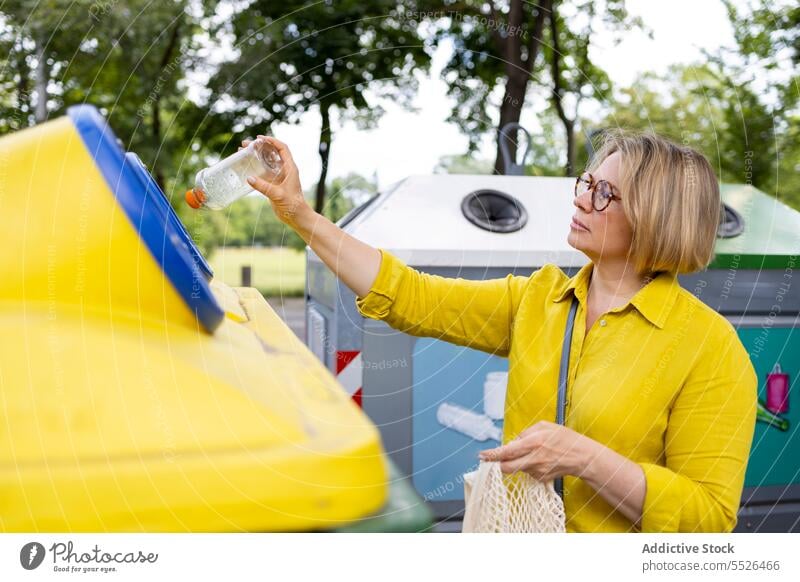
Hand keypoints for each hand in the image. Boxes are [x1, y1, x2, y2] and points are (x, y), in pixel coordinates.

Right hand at [242, 135, 311, 227]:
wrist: (296, 216)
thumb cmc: (292, 205)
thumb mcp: (277, 195)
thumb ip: (263, 187)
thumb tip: (249, 178)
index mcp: (290, 168)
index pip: (282, 148)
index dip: (272, 141)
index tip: (260, 138)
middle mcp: (285, 170)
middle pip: (272, 153)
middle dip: (260, 147)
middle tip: (246, 144)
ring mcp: (279, 176)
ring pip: (266, 161)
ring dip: (256, 156)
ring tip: (243, 152)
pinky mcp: (274, 183)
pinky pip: (263, 172)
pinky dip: (255, 167)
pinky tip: (246, 166)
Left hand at [478, 420, 597, 480]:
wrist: (582, 457)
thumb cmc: (564, 438)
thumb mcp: (544, 426)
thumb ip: (526, 432)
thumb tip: (513, 442)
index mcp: (533, 443)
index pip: (507, 452)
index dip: (492, 455)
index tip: (482, 456)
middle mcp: (534, 459)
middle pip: (507, 468)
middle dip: (496, 465)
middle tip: (489, 460)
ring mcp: (538, 471)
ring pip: (517, 468)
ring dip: (516, 461)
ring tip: (530, 452)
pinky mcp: (541, 478)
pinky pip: (527, 471)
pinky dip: (527, 465)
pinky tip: (538, 459)